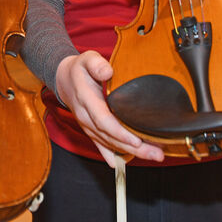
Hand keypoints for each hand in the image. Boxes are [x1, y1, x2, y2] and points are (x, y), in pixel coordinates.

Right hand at [55, 51, 163, 167]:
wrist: (65, 80)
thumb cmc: (80, 69)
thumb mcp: (87, 58)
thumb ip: (96, 64)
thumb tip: (108, 71)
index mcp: (86, 99)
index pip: (103, 120)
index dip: (120, 132)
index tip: (137, 140)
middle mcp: (85, 116)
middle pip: (109, 137)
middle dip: (134, 148)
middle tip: (156, 154)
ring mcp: (88, 125)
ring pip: (109, 143)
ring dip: (131, 152)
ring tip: (154, 155)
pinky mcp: (91, 130)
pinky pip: (102, 145)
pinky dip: (114, 155)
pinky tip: (125, 163)